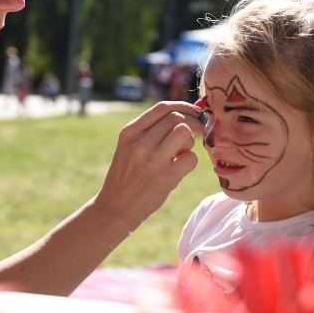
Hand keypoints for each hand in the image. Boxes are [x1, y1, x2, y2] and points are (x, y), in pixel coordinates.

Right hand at [93, 101, 202, 225]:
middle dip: (192, 124)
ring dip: (189, 142)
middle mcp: (140, 142)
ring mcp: (153, 159)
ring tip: (180, 153)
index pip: (162, 108)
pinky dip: (189, 162)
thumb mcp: (129, 146)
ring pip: (185, 133)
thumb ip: (149, 130)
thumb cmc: (127, 174)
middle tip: (196, 134)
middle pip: (177, 119)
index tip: (194, 112)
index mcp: (130, 132)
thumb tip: (184, 115)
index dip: (183, 106)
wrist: (116, 206)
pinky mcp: (166, 177)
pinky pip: (191, 158)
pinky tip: (178, 169)